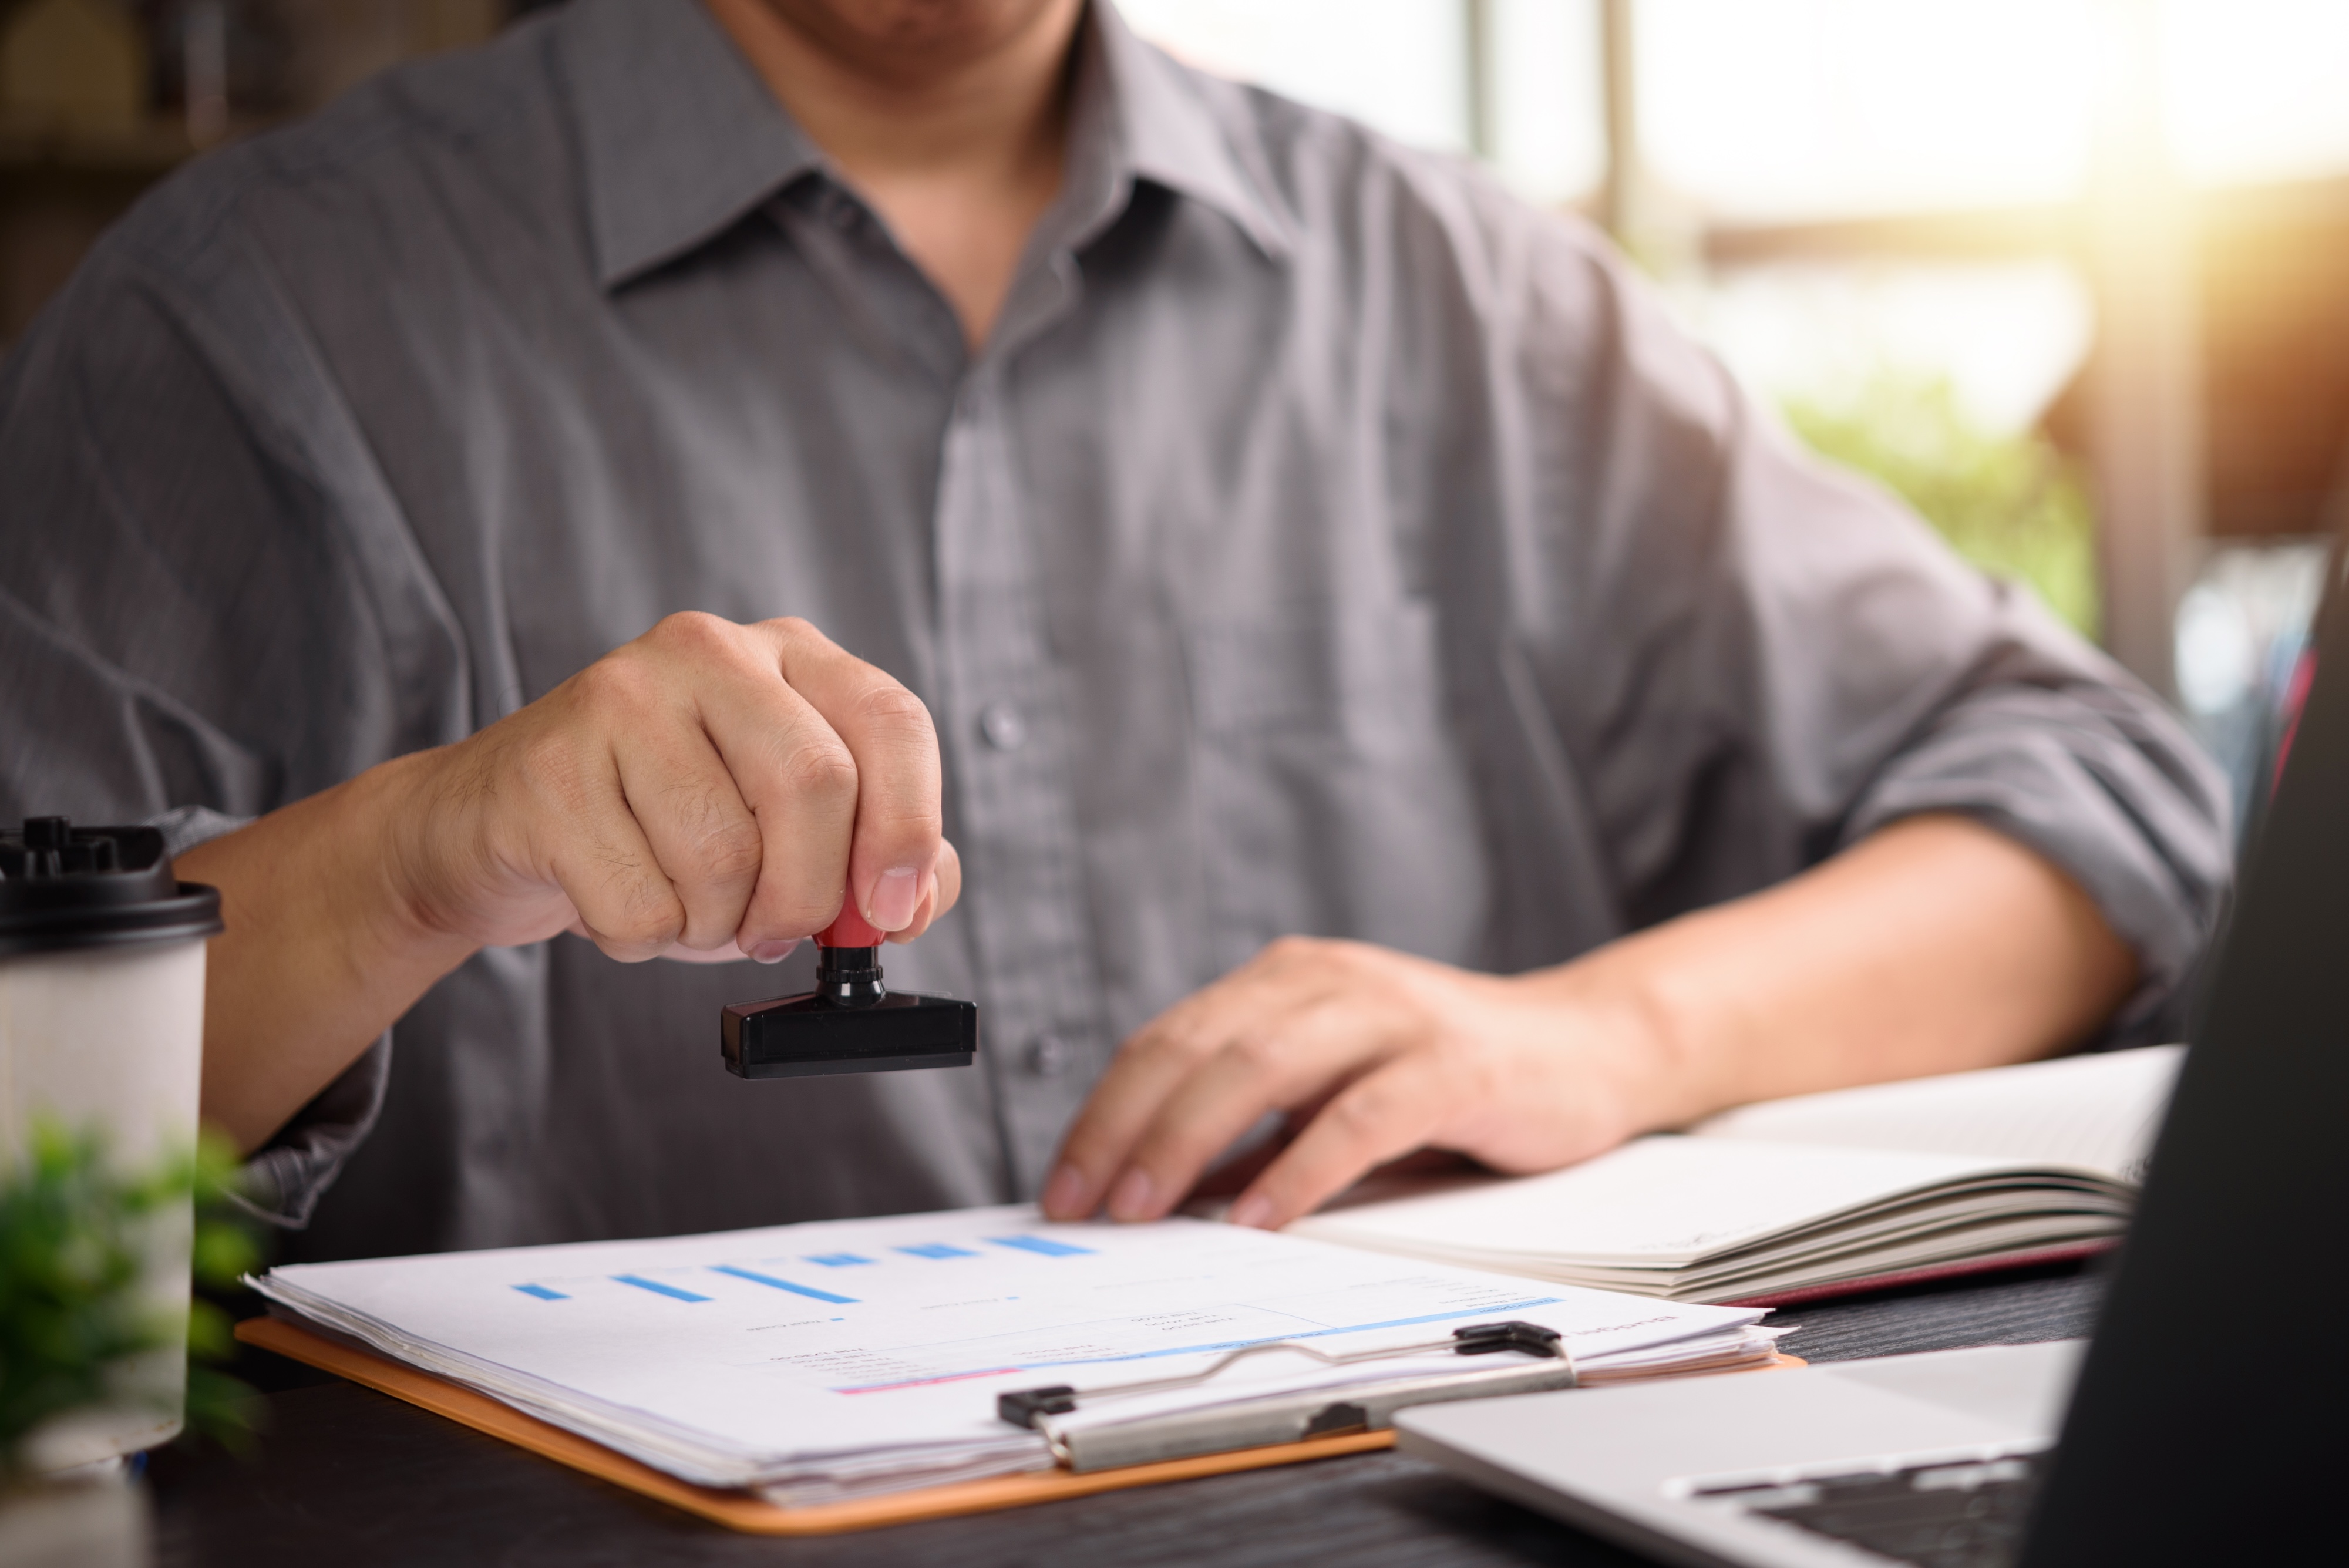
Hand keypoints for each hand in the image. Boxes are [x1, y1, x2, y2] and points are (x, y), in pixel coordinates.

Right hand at [387, 613, 959, 962]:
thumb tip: (913, 899)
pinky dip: (643, 938)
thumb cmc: (660, 833)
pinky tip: (616, 899)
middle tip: (775, 933)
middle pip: (815, 784)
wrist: (491, 829)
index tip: (891, 909)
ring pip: (725, 855)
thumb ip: (875, 862)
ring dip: (714, 924)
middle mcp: (710, 653)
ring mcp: (621, 696)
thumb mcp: (788, 839)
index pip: (892, 720)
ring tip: (680, 903)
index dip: (908, 825)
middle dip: (807, 895)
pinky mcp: (549, 767)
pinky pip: (640, 902)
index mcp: (790, 658)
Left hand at [1038, 937, 1663, 1230]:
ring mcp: (1394, 1016)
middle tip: (1086, 1202)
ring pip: (1263, 1064)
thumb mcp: (1332, 1095)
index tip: (1064, 1182)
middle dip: (1128, 1126)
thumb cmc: (1448, 1079)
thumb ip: (1254, 1133)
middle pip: (1200, 1045)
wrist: (1588, 1051)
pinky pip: (1358, 1116)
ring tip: (1146, 1207)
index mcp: (1289, 979)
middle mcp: (1332, 981)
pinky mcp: (1453, 1064)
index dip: (1106, 1109)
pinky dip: (1300, 1168)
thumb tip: (1156, 1197)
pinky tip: (1259, 1216)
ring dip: (1190, 1139)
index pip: (1169, 1037)